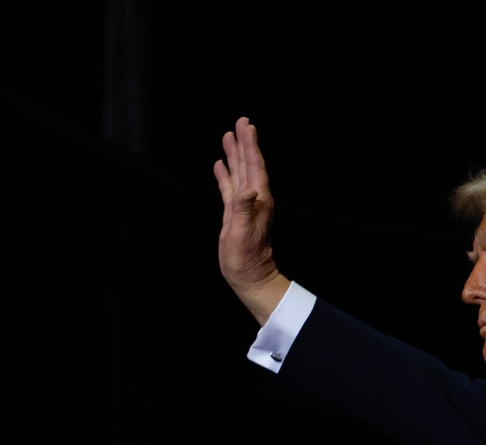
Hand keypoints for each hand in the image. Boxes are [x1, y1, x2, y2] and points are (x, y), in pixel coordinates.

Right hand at [214, 117, 289, 324]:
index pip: (255, 166)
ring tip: (228, 136)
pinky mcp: (235, 213)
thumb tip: (247, 189)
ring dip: (234, 155)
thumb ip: (243, 209)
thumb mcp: (241, 232)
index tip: (247, 126)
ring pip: (238, 172)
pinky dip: (225, 174)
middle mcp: (254, 199)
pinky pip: (229, 188)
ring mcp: (245, 205)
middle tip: (241, 122)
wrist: (249, 275)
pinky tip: (220, 164)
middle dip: (244, 143)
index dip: (250, 145)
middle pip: (249, 164)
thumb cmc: (246, 257)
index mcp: (259, 200)